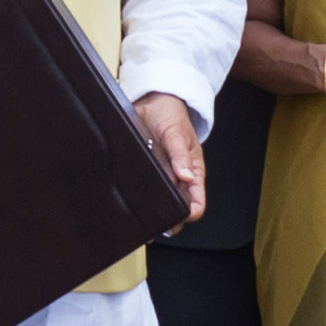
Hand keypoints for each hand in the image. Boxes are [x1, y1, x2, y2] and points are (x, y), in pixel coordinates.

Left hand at [134, 92, 205, 226]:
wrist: (152, 101)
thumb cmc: (172, 115)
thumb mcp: (177, 133)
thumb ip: (180, 155)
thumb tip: (186, 177)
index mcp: (192, 172)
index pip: (196, 203)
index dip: (189, 214)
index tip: (177, 218)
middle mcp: (178, 178)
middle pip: (177, 208)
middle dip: (167, 218)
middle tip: (152, 223)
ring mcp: (162, 176)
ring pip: (159, 201)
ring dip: (151, 208)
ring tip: (139, 215)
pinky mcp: (146, 171)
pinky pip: (142, 188)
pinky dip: (137, 196)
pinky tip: (129, 199)